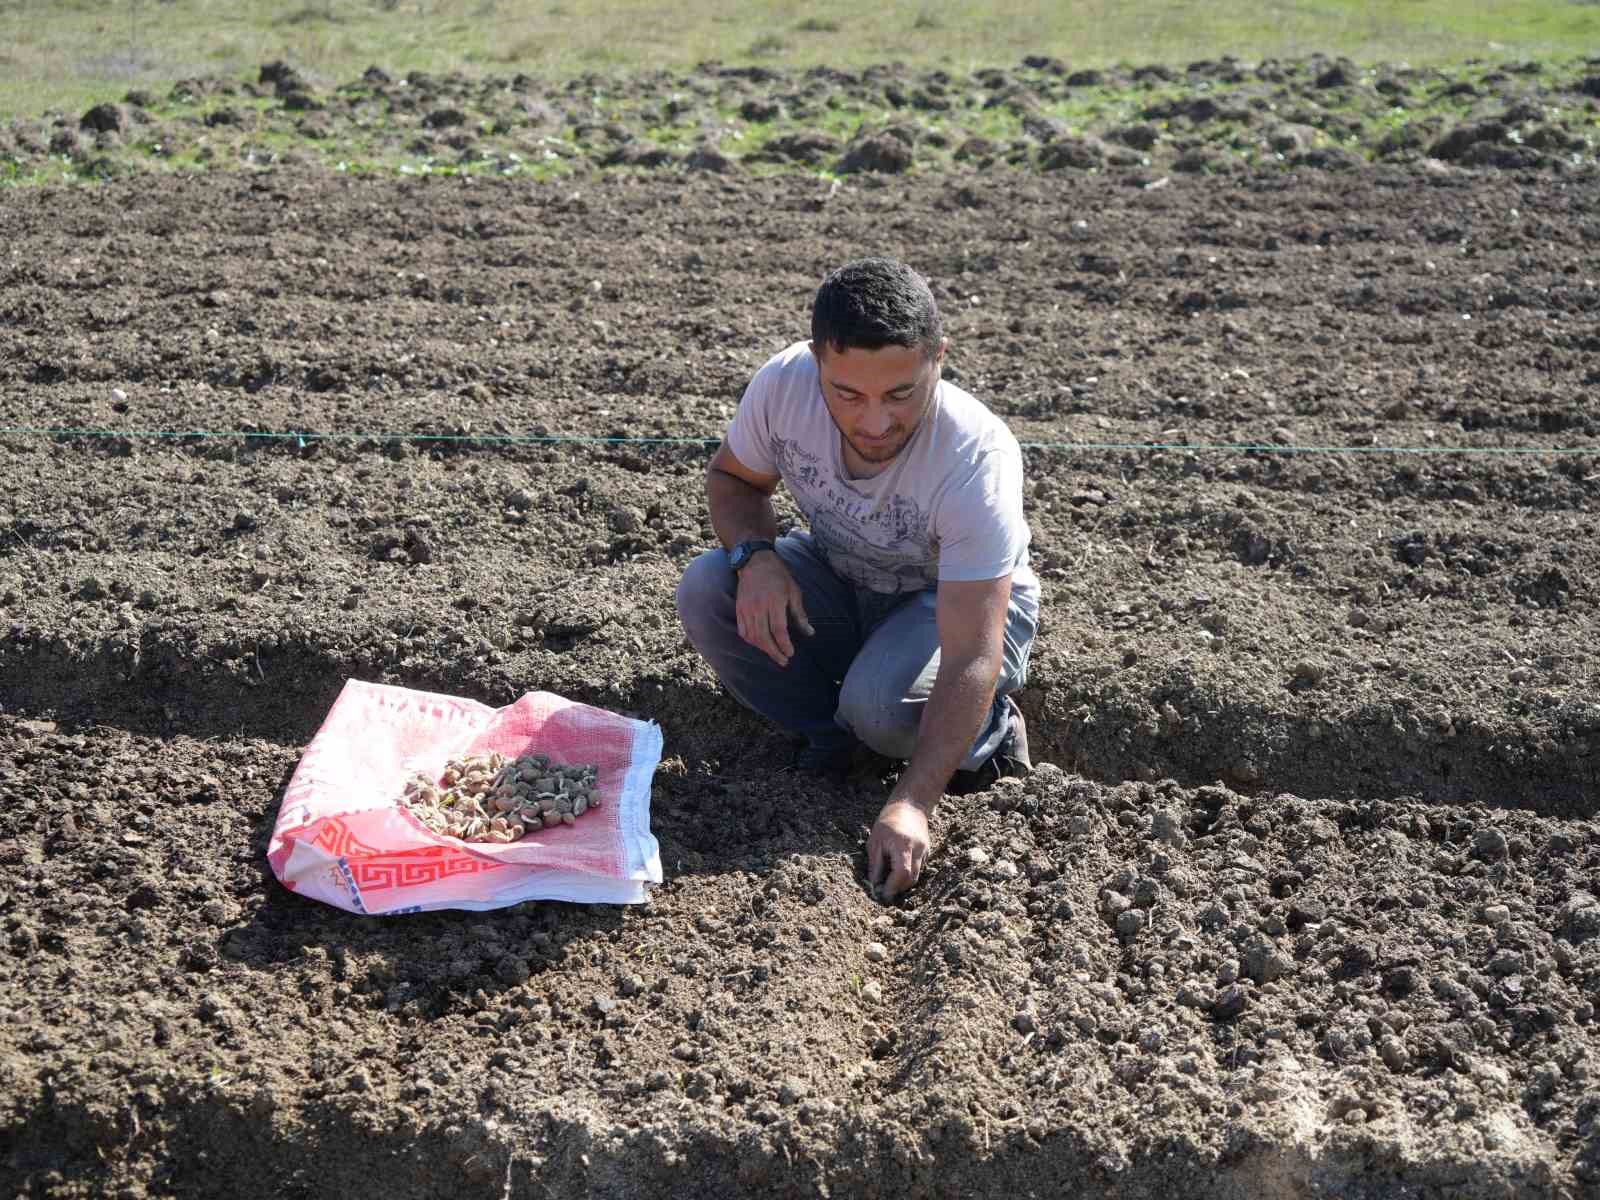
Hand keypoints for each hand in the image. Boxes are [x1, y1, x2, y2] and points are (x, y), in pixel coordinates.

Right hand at [734, 552, 813, 666]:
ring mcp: (746, 608)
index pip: (778, 629)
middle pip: (764, 636)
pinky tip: (759, 644)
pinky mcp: (739, 609)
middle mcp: (758, 606)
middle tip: (783, 660)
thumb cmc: (779, 576)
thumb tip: (810, 633)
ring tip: (773, 653)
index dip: (784, 644)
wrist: (756, 561)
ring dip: (763, 648)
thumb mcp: (794, 592)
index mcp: (774, 601)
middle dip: (774, 652)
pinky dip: (751, 641)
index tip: (790, 653)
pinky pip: (743, 631)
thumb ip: (800, 614)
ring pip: (752, 636)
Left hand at [867, 798, 930, 899]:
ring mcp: (925, 850)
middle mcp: (918, 849)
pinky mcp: (927, 851)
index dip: (892, 887)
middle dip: (898, 888)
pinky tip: (898, 869)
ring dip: (903, 882)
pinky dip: (908, 873)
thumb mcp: (875, 841)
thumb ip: (875, 864)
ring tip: (890, 881)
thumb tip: (874, 885)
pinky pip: (919, 868)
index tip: (883, 895)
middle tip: (885, 891)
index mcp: (903, 845)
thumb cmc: (888, 822)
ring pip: (916, 876)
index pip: (901, 873)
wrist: (910, 806)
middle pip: (911, 878)